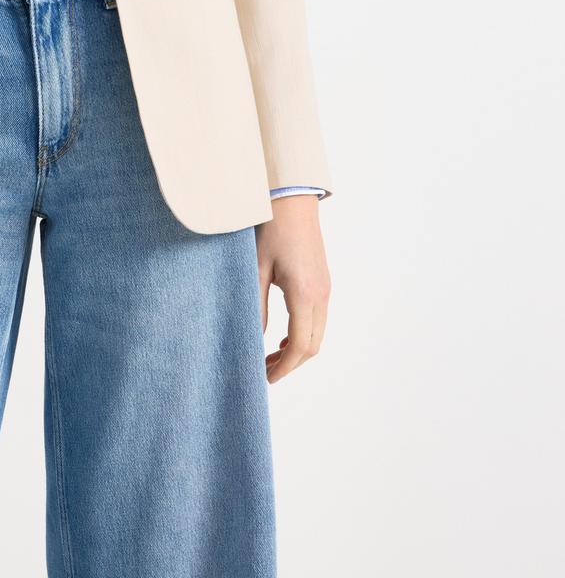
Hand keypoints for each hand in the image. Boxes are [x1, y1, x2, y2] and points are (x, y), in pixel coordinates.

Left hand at [255, 196, 330, 383]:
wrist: (291, 198)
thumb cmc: (269, 228)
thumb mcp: (255, 268)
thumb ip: (255, 306)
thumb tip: (253, 339)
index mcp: (305, 295)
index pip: (299, 347)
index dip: (283, 368)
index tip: (264, 378)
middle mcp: (321, 295)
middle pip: (312, 345)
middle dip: (290, 364)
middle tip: (264, 372)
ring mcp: (325, 287)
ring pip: (317, 333)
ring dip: (297, 350)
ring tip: (270, 358)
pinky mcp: (322, 280)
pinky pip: (318, 319)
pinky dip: (303, 334)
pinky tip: (282, 336)